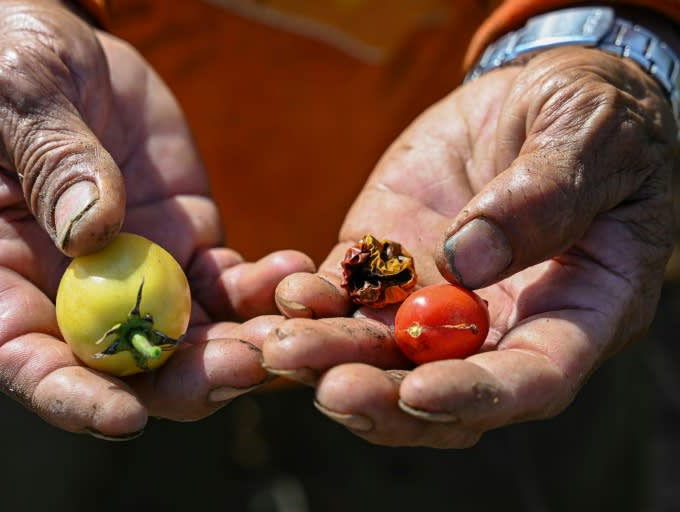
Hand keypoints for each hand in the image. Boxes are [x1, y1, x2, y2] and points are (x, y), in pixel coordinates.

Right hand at [0, 0, 312, 437]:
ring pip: (193, 338)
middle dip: (191, 379)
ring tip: (296, 325)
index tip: (125, 416)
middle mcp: (75, 289)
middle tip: (250, 366)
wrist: (69, 52)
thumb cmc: (14, 66)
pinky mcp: (189, 246)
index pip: (27, 359)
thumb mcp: (18, 96)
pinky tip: (297, 271)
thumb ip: (52, 161)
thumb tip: (92, 232)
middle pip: (129, 366)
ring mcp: (139, 272)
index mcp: (4, 269)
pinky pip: (232, 286)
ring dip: (246, 344)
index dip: (72, 396)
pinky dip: (266, 288)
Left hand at [264, 46, 676, 446]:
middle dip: (384, 398)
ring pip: (380, 352)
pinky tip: (284, 297)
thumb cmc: (590, 114)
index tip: (420, 392)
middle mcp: (501, 324)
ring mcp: (436, 298)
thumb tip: (466, 259)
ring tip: (282, 349)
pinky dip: (313, 304)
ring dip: (331, 359)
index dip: (477, 396)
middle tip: (331, 391)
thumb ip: (545, 196)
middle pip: (441, 387)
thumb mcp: (591, 137)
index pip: (532, 378)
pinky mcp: (388, 264)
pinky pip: (345, 296)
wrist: (532, 95)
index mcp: (577, 311)